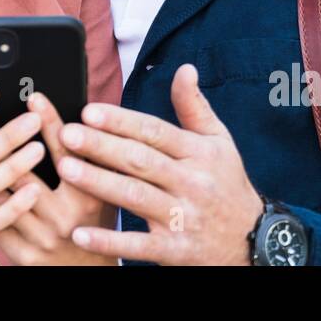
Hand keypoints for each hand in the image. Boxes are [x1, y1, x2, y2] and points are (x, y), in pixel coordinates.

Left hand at [0, 92, 117, 265]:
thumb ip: (93, 160)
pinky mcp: (24, 255)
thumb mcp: (104, 193)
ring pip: (4, 196)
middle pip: (24, 172)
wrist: (86, 276)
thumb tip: (85, 119)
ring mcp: (42, 238)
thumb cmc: (93, 225)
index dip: (50, 123)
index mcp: (87, 197)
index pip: (66, 153)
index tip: (33, 97)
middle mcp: (65, 217)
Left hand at [58, 64, 264, 264]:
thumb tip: (184, 69)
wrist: (255, 242)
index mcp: (198, 153)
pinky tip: (80, 233)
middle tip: (67, 133)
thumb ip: (195, 107)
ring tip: (66, 169)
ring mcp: (184, 219)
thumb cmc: (228, 185)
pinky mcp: (176, 251)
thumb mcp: (219, 142)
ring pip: (135, 197)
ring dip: (99, 183)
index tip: (89, 111)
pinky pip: (139, 246)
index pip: (154, 132)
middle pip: (141, 161)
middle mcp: (191, 183)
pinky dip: (109, 241)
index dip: (121, 121)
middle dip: (102, 146)